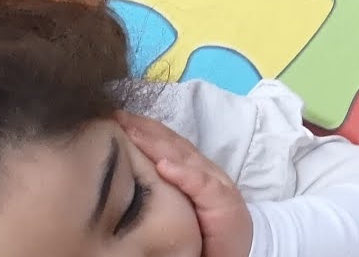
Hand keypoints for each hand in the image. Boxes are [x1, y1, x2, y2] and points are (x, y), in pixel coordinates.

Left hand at [116, 113, 254, 256]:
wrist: (240, 251)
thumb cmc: (208, 231)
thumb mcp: (182, 203)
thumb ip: (166, 186)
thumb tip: (129, 173)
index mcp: (194, 170)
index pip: (168, 144)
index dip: (145, 130)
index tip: (118, 118)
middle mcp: (205, 171)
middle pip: (173, 145)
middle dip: (146, 129)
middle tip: (119, 116)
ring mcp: (216, 184)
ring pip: (184, 158)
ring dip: (158, 144)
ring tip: (134, 132)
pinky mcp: (224, 202)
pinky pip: (202, 186)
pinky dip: (183, 174)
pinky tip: (164, 166)